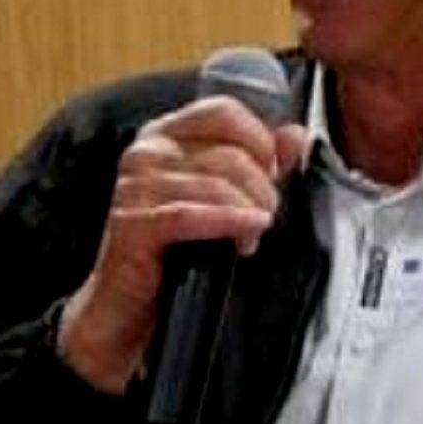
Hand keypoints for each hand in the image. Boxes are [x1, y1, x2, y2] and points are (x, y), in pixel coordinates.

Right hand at [57, 96, 308, 392]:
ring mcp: (133, 186)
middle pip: (228, 153)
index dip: (261, 141)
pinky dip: (227, 223)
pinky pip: (190, 215)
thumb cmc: (175, 254)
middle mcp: (145, 151)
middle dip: (261, 189)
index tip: (275, 174)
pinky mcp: (131, 224)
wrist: (126, 311)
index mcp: (165, 135)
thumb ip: (259, 164)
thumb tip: (295, 135)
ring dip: (247, 213)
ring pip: (215, 184)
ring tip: (253, 238)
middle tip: (267, 218)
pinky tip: (248, 235)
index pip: (223, 111)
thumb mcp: (222, 202)